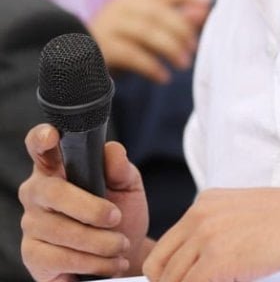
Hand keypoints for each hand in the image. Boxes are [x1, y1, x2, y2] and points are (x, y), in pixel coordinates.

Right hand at [19, 124, 150, 280]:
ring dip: (99, 241)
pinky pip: (60, 257)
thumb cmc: (121, 212)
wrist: (122, 254)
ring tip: (121, 245)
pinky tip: (108, 263)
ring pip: (61, 230)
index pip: (40, 146)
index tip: (52, 135)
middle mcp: (38, 191)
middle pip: (54, 192)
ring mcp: (32, 223)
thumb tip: (112, 149)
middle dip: (91, 208)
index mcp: (59, 166)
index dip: (42, 138)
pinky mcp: (33, 255)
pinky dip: (91, 262)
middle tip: (117, 217)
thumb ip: (121, 168)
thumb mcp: (129, 186)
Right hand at [89, 0, 211, 82]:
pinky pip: (131, 55)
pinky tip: (163, 77)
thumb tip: (203, 11)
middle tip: (194, 48)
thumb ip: (177, 17)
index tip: (208, 0)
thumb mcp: (150, 28)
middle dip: (181, 30)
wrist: (80, 61)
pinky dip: (151, 66)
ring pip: (146, 32)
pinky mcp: (100, 47)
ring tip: (184, 64)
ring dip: (170, 48)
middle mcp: (121, 6)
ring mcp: (108, 24)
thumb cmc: (125, 42)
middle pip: (158, 13)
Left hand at [143, 187, 279, 280]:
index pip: (165, 247)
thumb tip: (200, 264)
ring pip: (170, 281)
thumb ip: (219, 230)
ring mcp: (206, 235)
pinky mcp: (216, 259)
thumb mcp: (247, 215)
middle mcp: (200, 214)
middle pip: (159, 265)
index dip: (170, 275)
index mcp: (206, 202)